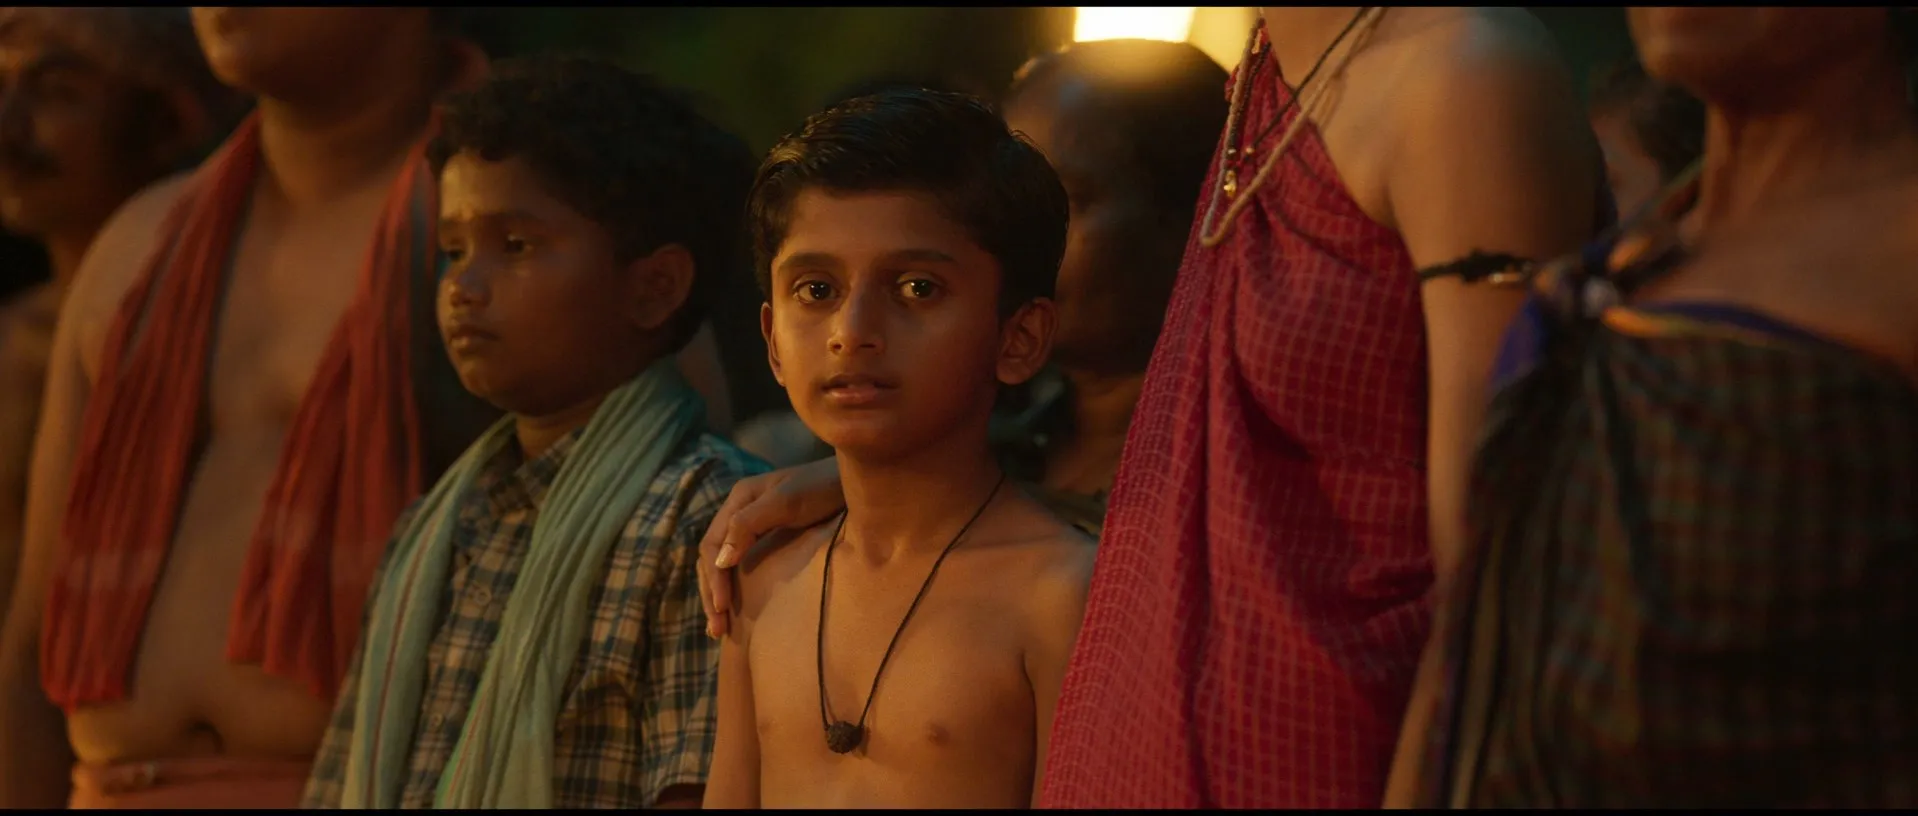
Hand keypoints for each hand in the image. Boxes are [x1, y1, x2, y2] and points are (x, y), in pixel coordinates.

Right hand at [698, 456, 844, 637]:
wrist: (855, 481)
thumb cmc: (824, 488)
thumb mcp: (787, 503)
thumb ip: (749, 525)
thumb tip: (719, 561)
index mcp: (738, 499)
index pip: (712, 544)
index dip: (714, 578)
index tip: (721, 608)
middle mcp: (740, 510)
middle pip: (713, 556)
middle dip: (712, 592)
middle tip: (717, 630)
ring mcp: (753, 523)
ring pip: (723, 562)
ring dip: (718, 594)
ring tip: (718, 630)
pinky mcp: (769, 535)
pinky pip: (741, 563)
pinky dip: (733, 586)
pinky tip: (735, 610)